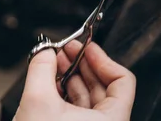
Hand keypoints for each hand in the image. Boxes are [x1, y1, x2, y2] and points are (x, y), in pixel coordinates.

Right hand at [15, 41, 135, 120]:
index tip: (86, 47)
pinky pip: (78, 112)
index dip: (103, 59)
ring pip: (89, 100)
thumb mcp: (37, 101)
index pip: (122, 81)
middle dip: (82, 65)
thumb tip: (44, 51)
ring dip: (72, 78)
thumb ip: (41, 68)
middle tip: (67, 50)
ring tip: (54, 63)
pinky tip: (50, 84)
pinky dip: (65, 96)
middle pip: (104, 87)